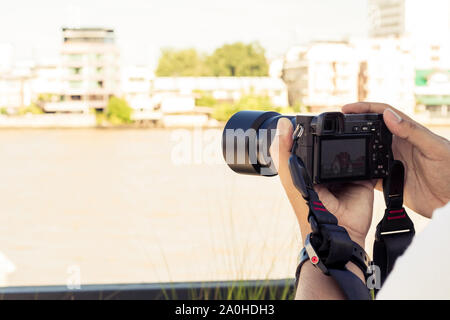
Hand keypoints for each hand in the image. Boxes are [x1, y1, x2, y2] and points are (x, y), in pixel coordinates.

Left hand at [269, 118, 375, 247]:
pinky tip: (374, 140)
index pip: (311, 143)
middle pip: (333, 145)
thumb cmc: (308, 208)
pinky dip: (371, 154)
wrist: (336, 233)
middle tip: (344, 115)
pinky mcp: (364, 179)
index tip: (319, 113)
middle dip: (338, 134)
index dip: (314, 130)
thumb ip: (284, 153)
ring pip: (351, 151)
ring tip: (360, 124)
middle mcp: (327, 170)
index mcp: (309, 168)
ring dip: (356, 141)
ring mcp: (346, 174)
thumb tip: (283, 122)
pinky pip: (369, 163)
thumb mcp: (291, 178)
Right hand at [342, 102, 449, 217]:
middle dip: (353, 126)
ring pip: (367, 152)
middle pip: (371, 131)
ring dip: (355, 149)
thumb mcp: (434, 148)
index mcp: (409, 133)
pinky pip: (369, 175)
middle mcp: (398, 145)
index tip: (347, 109)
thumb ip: (412, 132)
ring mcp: (393, 163)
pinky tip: (351, 173)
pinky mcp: (390, 181)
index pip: (383, 114)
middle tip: (337, 126)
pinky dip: (359, 174)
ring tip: (339, 148)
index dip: (364, 109)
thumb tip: (388, 115)